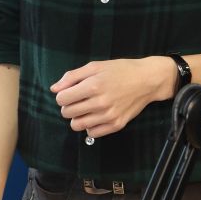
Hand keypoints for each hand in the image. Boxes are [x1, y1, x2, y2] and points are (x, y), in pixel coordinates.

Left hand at [51, 56, 175, 137]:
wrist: (147, 80)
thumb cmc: (120, 70)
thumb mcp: (95, 66)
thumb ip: (72, 76)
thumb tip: (54, 89)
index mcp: (93, 86)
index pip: (62, 99)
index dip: (63, 95)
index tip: (70, 92)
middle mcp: (100, 103)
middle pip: (67, 113)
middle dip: (68, 106)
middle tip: (78, 99)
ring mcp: (109, 116)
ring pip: (77, 125)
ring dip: (77, 117)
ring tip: (86, 108)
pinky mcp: (116, 125)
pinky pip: (91, 133)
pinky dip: (90, 126)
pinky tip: (96, 115)